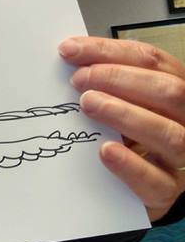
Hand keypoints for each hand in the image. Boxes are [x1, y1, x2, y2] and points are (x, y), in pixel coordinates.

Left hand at [60, 36, 184, 222]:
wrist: (134, 188)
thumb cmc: (125, 137)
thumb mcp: (118, 103)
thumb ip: (103, 83)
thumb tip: (68, 58)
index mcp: (175, 91)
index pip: (153, 61)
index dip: (110, 51)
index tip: (70, 50)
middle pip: (170, 92)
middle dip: (120, 79)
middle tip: (79, 80)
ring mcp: (181, 158)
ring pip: (170, 134)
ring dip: (126, 114)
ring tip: (89, 104)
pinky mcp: (168, 191)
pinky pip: (157, 181)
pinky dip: (131, 165)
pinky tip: (105, 150)